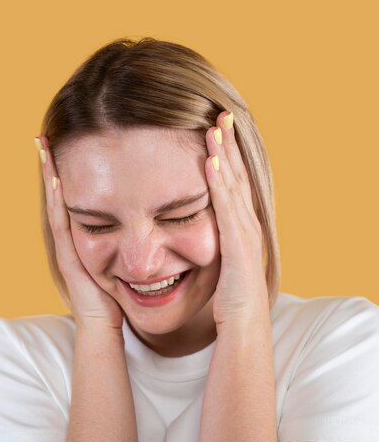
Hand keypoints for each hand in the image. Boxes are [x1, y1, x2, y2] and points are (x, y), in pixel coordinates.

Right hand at [37, 136, 124, 331]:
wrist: (107, 325)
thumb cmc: (122, 296)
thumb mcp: (128, 259)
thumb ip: (135, 238)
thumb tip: (156, 224)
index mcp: (89, 236)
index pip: (80, 197)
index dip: (74, 172)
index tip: (77, 144)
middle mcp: (74, 237)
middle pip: (62, 195)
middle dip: (56, 167)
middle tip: (51, 137)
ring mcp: (69, 246)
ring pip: (57, 204)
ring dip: (50, 175)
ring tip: (46, 146)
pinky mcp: (70, 257)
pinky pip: (60, 223)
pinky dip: (55, 200)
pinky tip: (54, 178)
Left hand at [204, 111, 269, 330]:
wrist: (244, 328)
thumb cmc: (230, 301)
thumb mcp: (219, 265)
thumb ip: (212, 244)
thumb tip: (195, 233)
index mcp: (240, 228)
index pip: (234, 184)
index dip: (227, 156)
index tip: (217, 130)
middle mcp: (246, 226)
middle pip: (237, 177)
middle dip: (229, 145)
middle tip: (221, 113)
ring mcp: (244, 235)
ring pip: (233, 187)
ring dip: (224, 156)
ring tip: (215, 126)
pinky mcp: (237, 247)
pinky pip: (226, 210)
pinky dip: (219, 185)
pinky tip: (210, 163)